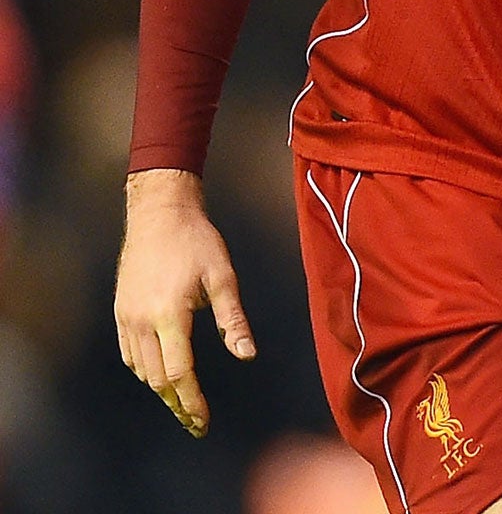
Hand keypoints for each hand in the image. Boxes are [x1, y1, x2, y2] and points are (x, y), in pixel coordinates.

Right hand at [114, 169, 256, 437]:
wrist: (159, 214)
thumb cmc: (197, 241)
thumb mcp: (223, 277)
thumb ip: (232, 319)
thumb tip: (247, 355)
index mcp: (169, 315)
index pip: (179, 372)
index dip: (192, 401)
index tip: (203, 421)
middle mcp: (141, 321)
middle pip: (157, 378)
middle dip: (178, 404)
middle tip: (196, 423)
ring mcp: (126, 318)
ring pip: (142, 369)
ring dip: (161, 390)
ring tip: (183, 405)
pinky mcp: (120, 311)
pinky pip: (130, 354)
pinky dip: (146, 371)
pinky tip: (161, 376)